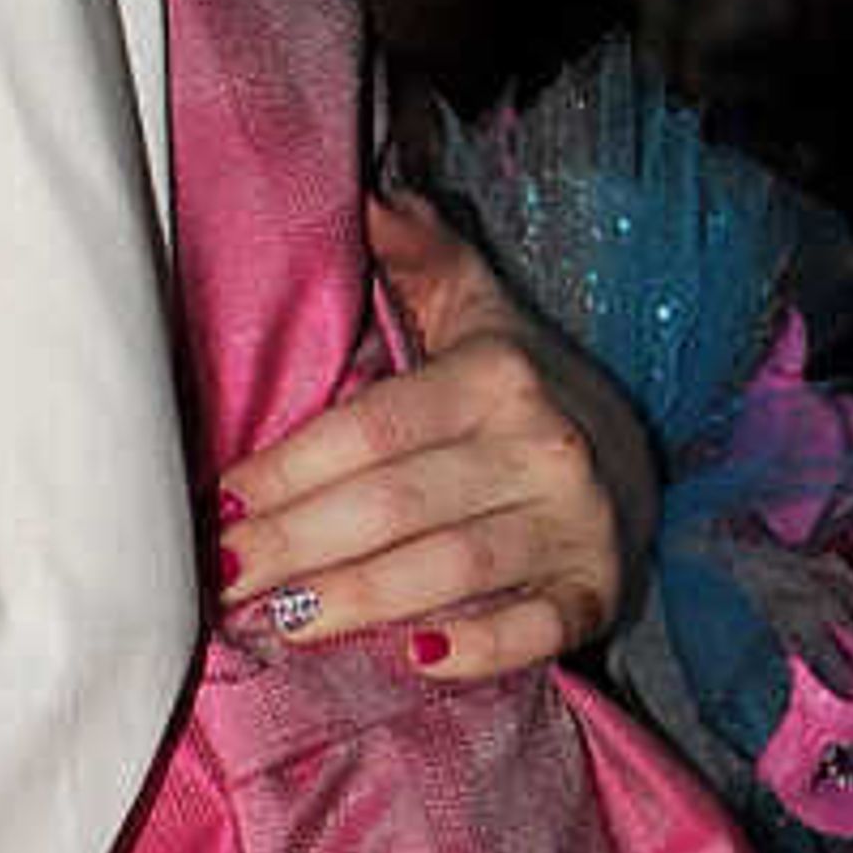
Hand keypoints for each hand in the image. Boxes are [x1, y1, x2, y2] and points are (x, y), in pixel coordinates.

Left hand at [213, 187, 647, 682]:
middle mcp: (542, 447)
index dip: (290, 469)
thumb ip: (418, 255)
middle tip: (216, 577)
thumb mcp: (475, 313)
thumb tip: (362, 194)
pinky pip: (536, 630)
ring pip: (450, 571)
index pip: (371, 429)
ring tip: (276, 623)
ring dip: (356, 601)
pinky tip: (412, 659)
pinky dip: (478, 649)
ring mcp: (576, 526)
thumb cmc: (515, 393)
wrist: (636, 458)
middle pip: (394, 505)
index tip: (217, 502)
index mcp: (496, 377)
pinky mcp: (598, 594)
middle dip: (295, 545)